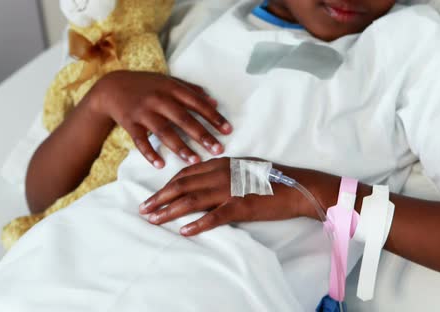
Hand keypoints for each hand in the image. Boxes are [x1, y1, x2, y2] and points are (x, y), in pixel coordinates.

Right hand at [89, 70, 232, 167]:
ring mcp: (143, 112)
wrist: (112, 87)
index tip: (228, 130)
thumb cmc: (147, 85)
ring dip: (180, 147)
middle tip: (218, 149)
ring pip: (164, 131)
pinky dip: (150, 153)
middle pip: (183, 119)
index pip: (197, 104)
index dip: (213, 117)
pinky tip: (161, 164)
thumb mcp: (169, 82)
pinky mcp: (130, 124)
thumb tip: (215, 102)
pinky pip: (141, 141)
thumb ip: (192, 90)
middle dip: (202, 135)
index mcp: (171, 88)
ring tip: (195, 161)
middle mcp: (158, 99)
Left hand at [138, 158, 341, 235]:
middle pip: (182, 185)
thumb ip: (221, 172)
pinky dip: (198, 224)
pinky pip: (214, 216)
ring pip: (192, 200)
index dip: (166, 185)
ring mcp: (230, 189)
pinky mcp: (241, 206)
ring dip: (169, 210)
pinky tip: (184, 231)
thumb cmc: (271, 178)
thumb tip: (202, 180)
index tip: (153, 196)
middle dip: (160, 198)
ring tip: (154, 219)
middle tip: (143, 209)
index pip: (185, 173)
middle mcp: (221, 173)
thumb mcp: (242, 168)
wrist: (296, 186)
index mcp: (221, 163)